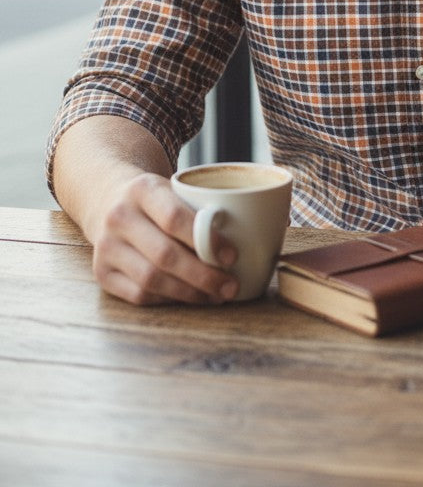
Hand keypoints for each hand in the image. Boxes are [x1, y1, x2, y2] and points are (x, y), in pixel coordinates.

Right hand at [90, 172, 238, 305]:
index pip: (174, 217)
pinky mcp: (102, 272)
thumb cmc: (157, 197)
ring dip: (189, 293)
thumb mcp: (175, 186)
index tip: (232, 256)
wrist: (107, 198)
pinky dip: (168, 300)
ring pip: (151, 280)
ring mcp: (106, 247)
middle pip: (164, 255)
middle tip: (231, 286)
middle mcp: (118, 217)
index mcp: (142, 189)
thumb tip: (256, 233)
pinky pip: (139, 295)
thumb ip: (204, 206)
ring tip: (216, 296)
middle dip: (202, 276)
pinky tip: (189, 297)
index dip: (205, 240)